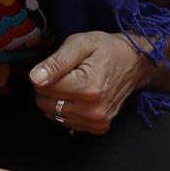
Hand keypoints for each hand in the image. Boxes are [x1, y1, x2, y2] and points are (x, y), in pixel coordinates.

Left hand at [31, 32, 149, 135]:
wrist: (134, 63)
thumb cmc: (108, 50)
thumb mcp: (80, 43)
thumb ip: (56, 62)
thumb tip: (35, 78)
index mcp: (88, 87)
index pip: (41, 87)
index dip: (46, 73)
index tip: (63, 66)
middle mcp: (93, 109)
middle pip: (44, 103)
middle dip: (51, 87)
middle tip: (70, 74)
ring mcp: (97, 121)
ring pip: (53, 114)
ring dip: (59, 99)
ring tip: (78, 85)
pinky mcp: (99, 127)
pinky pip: (66, 122)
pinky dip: (69, 110)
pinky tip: (82, 97)